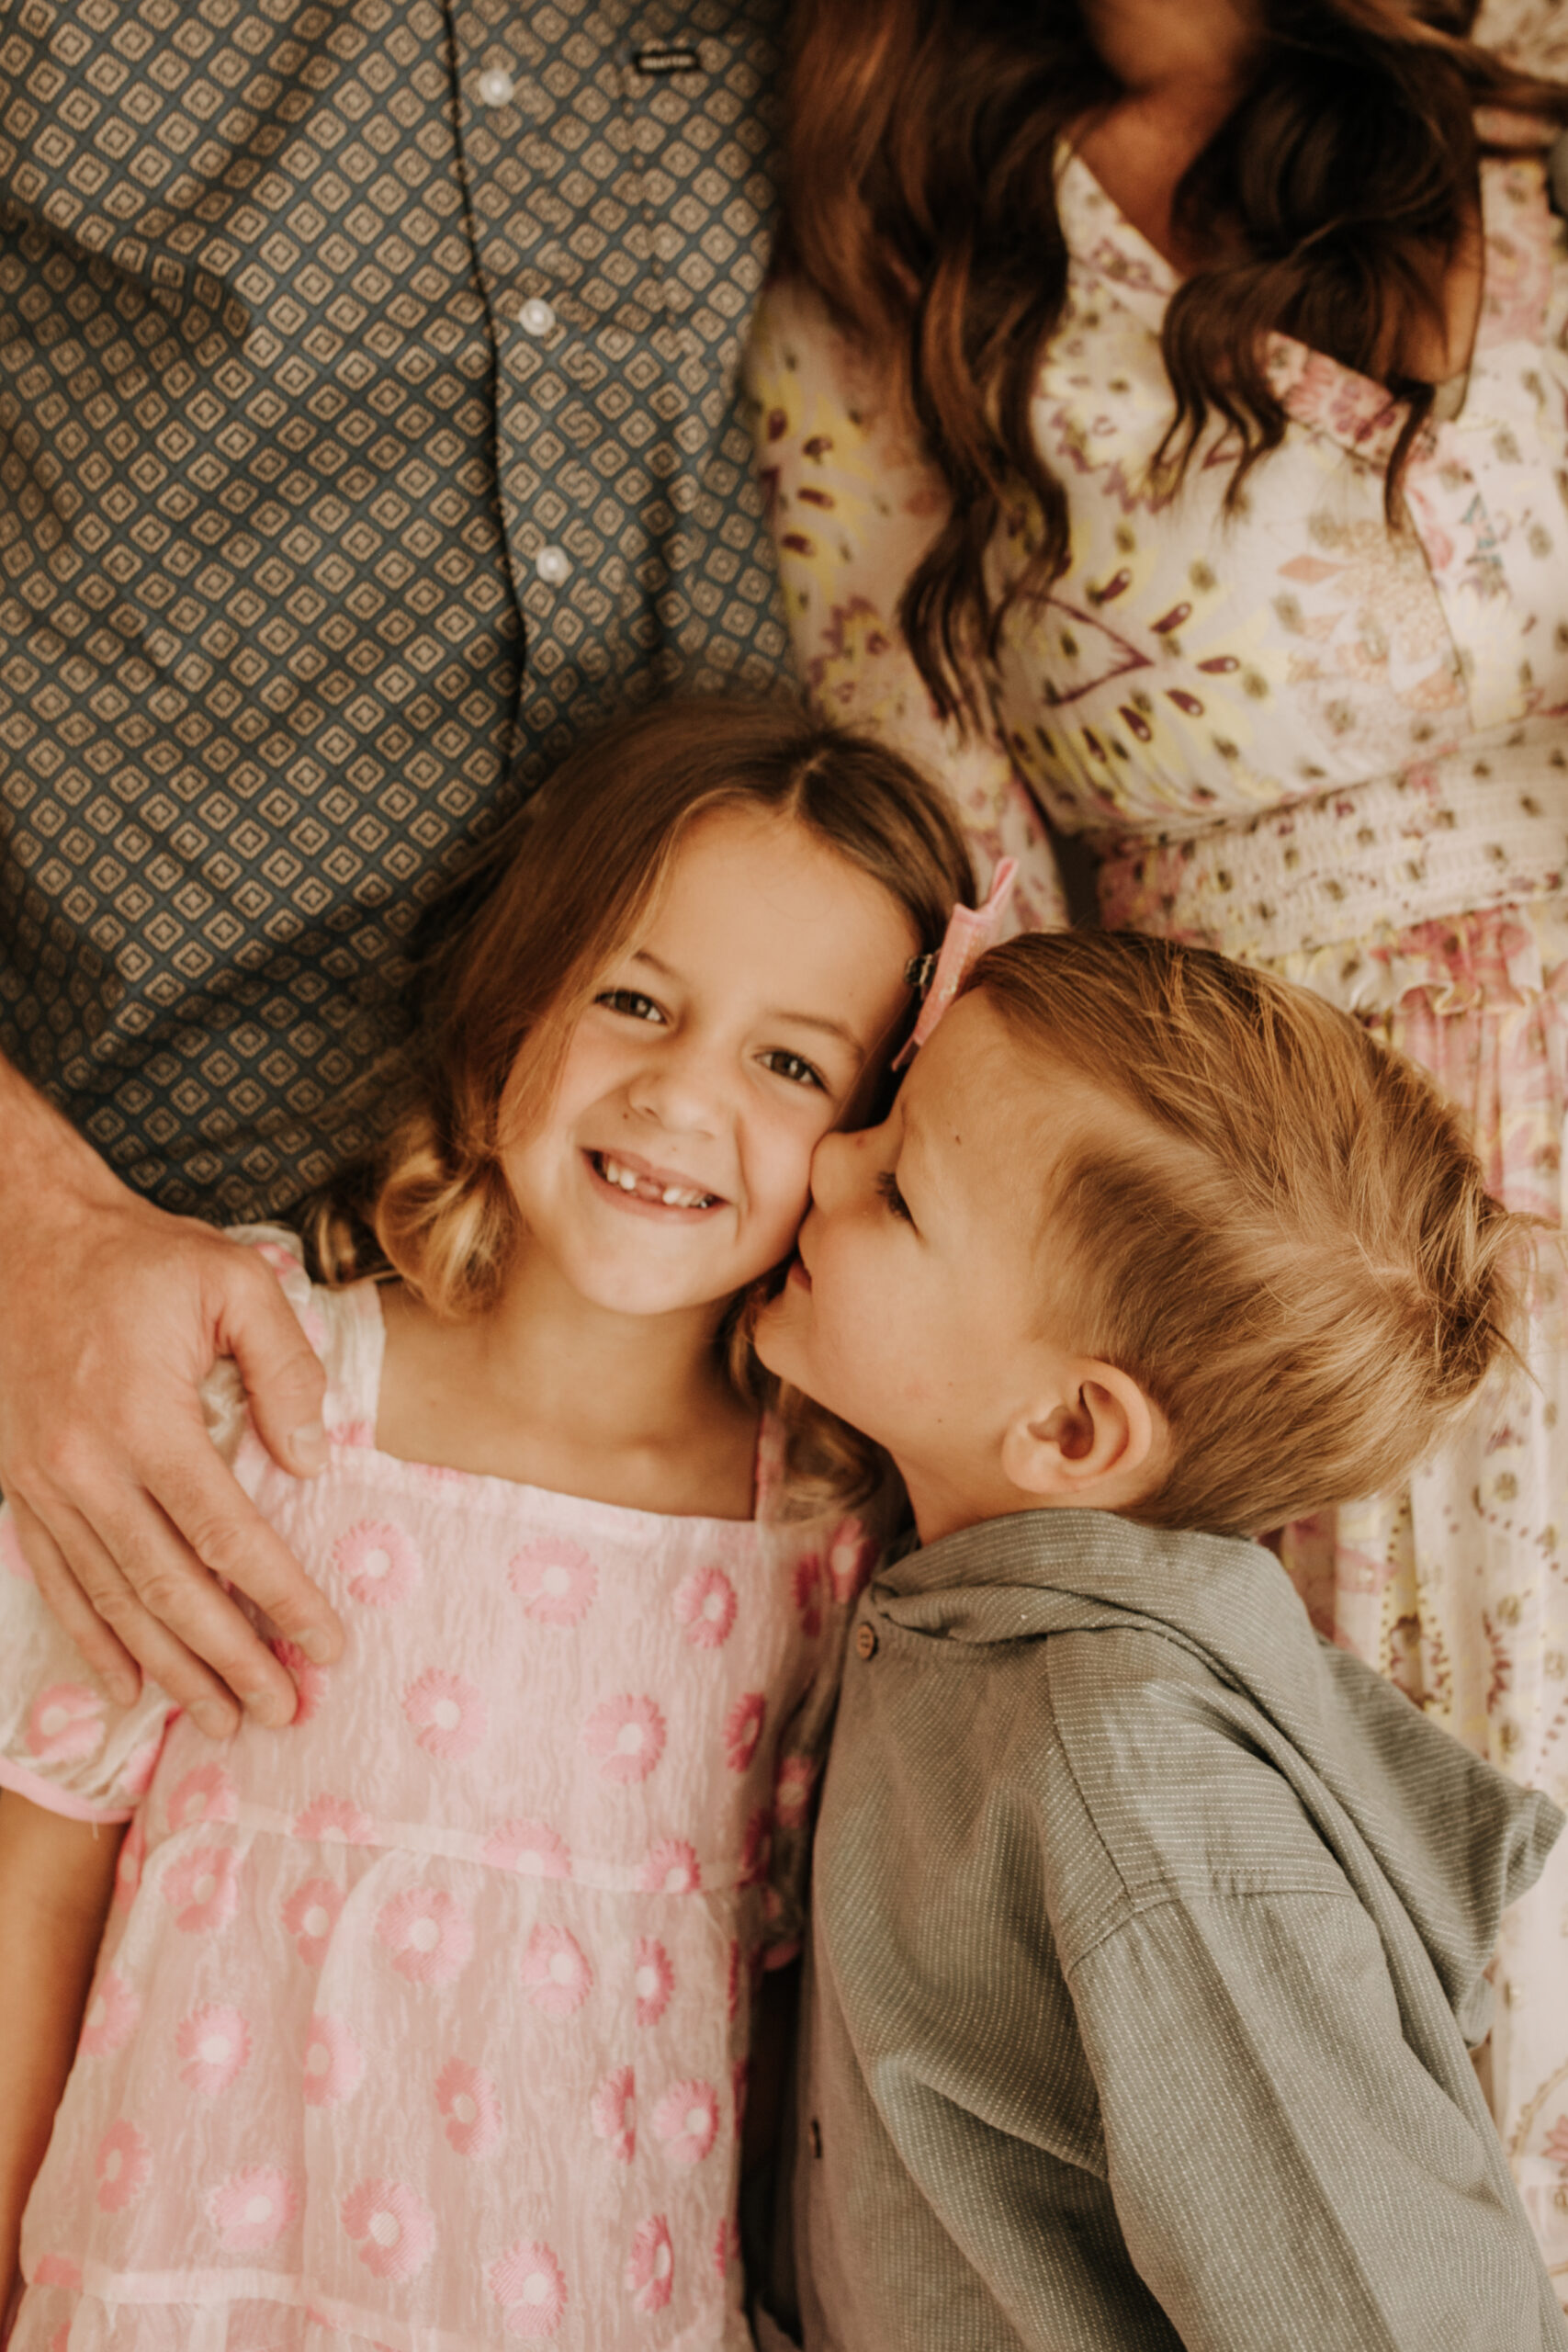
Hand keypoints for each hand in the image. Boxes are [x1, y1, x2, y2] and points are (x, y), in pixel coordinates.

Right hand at [0, 1061, 343, 1733]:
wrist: (27, 1237)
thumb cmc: (142, 1258)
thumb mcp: (236, 1282)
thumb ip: (285, 1368)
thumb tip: (312, 1459)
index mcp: (145, 1420)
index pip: (226, 1534)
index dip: (280, 1597)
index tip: (328, 1644)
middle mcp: (86, 1467)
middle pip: (168, 1588)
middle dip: (230, 1659)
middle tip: (284, 1711)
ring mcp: (45, 1484)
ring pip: (113, 1600)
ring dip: (171, 1667)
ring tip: (223, 1719)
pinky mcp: (22, 1486)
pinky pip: (57, 1580)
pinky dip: (92, 1639)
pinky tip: (127, 1687)